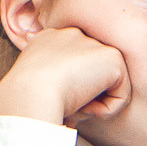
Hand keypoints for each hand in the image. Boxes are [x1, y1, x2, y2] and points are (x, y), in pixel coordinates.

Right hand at [0, 27, 130, 126]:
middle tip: (63, 106)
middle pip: (89, 76)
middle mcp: (71, 35)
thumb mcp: (35, 86)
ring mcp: (93, 43)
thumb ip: (52, 84)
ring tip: (72, 106)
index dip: (67, 88)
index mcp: (47, 39)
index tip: (53, 101)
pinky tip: (86, 107)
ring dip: (93, 104)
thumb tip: (74, 107)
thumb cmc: (26, 99)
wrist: (31, 92)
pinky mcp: (113, 58)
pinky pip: (120, 96)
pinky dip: (106, 110)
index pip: (68, 65)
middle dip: (82, 96)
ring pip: (105, 87)